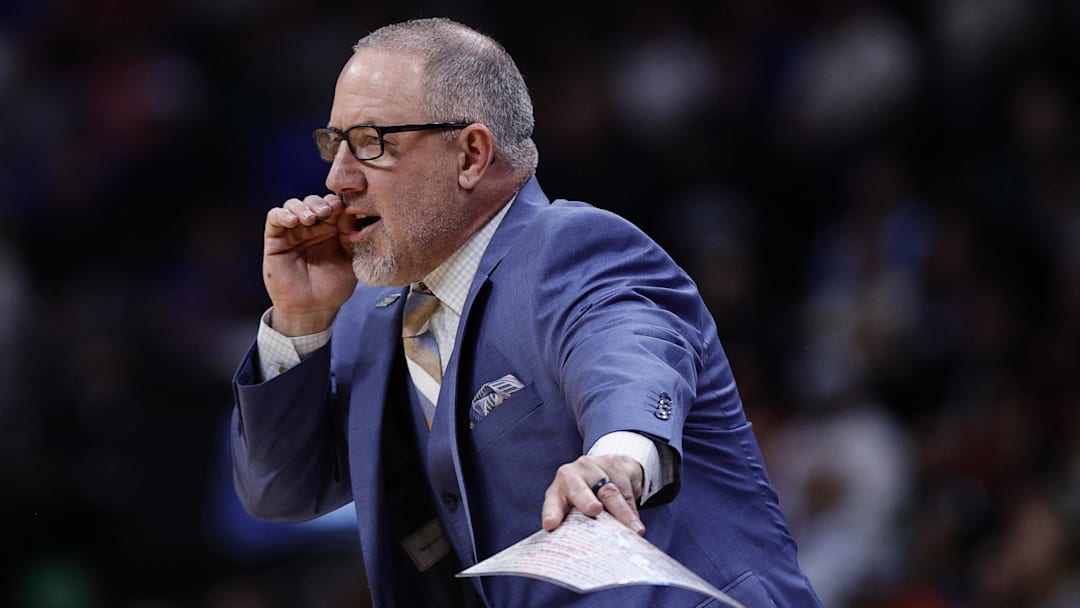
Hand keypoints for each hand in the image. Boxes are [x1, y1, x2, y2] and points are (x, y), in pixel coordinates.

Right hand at [263, 193, 356, 335]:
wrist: (312, 309)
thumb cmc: (333, 288)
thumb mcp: (350, 261)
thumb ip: (350, 237)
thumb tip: (350, 214)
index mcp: (333, 230)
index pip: (334, 206)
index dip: (338, 203)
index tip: (344, 208)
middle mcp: (313, 228)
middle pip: (314, 201)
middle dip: (321, 203)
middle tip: (328, 211)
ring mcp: (294, 232)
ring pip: (294, 205)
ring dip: (303, 206)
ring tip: (311, 218)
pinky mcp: (275, 240)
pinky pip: (274, 217)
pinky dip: (282, 214)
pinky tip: (293, 221)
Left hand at [541, 454, 645, 534]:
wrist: (606, 468)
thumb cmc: (587, 497)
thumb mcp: (575, 509)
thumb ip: (578, 525)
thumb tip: (589, 552)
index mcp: (557, 492)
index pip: (552, 504)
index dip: (552, 514)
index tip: (551, 525)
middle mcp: (571, 475)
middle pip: (579, 490)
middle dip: (585, 500)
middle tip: (594, 510)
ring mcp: (591, 467)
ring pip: (608, 491)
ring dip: (622, 512)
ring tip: (633, 530)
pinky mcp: (612, 462)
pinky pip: (624, 487)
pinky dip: (631, 508)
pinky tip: (636, 522)